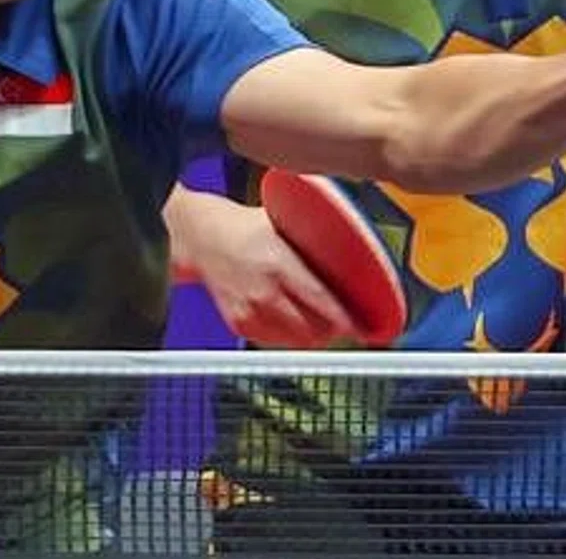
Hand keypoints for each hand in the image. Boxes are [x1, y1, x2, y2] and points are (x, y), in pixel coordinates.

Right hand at [172, 192, 355, 347]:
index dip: (346, 319)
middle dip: (334, 328)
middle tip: (344, 319)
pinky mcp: (239, 325)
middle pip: (314, 329)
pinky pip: (277, 342)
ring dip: (315, 334)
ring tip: (321, 320)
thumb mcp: (284, 225)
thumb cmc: (246, 227)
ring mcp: (249, 312)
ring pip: (298, 341)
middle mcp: (263, 293)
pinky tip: (293, 318)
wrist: (200, 238)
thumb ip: (313, 243)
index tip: (364, 326)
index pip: (323, 302)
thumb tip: (352, 258)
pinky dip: (291, 335)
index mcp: (278, 264)